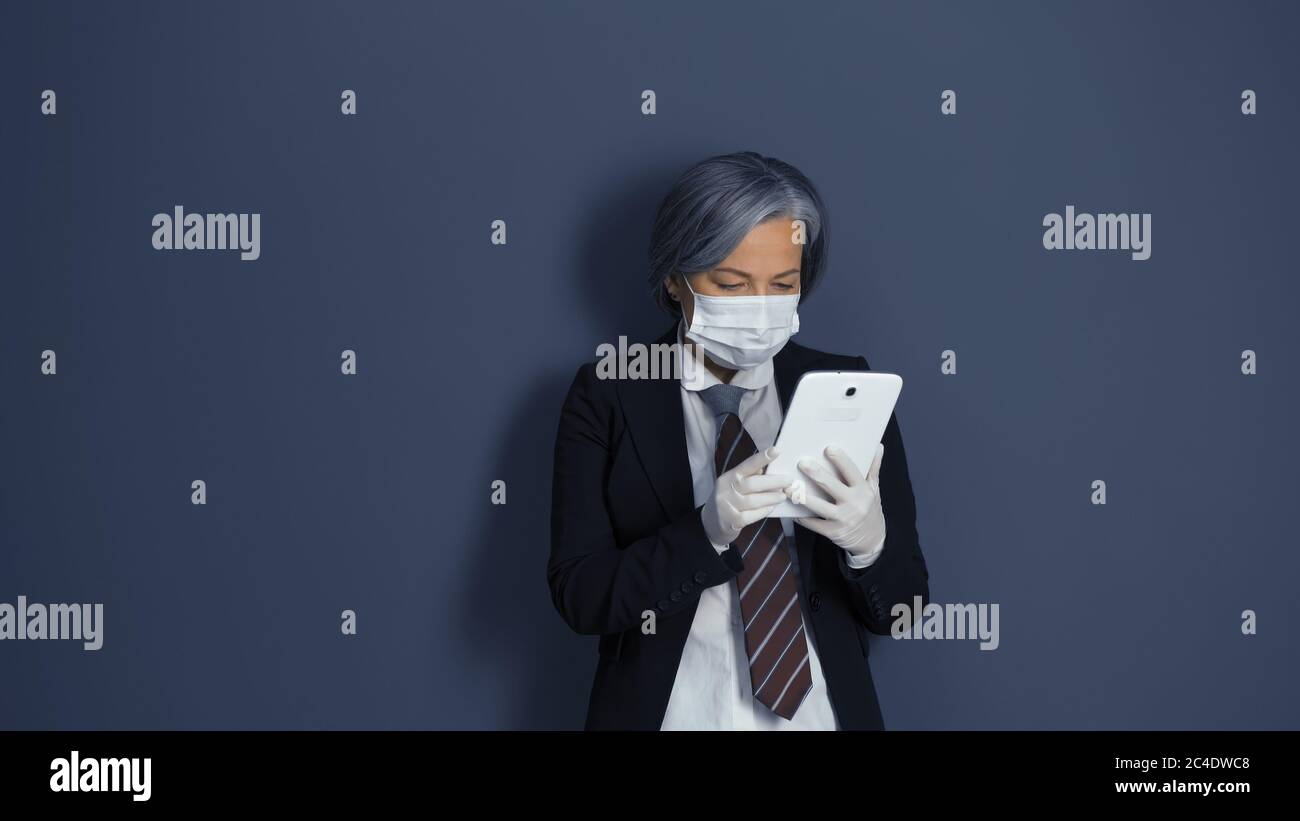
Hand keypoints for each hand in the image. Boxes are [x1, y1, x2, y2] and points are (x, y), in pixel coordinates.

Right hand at [700, 447, 792, 546]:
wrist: (710, 524)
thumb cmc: (728, 501)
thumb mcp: (733, 486)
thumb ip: (747, 477)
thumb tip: (766, 467)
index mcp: (728, 478)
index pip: (746, 465)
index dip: (761, 458)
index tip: (776, 451)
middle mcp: (725, 490)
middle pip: (752, 483)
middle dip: (773, 482)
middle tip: (789, 480)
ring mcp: (728, 506)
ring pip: (754, 500)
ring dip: (771, 498)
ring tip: (783, 496)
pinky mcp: (732, 521)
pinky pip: (752, 515)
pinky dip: (764, 511)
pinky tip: (771, 508)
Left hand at [794, 443, 885, 560]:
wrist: (873, 540)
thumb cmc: (870, 509)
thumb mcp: (874, 489)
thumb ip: (873, 468)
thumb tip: (877, 447)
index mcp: (863, 490)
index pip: (852, 472)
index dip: (841, 460)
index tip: (829, 448)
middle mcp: (854, 504)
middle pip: (832, 486)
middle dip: (816, 474)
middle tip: (802, 463)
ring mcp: (843, 519)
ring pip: (819, 506)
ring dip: (803, 497)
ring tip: (788, 488)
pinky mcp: (833, 532)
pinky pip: (814, 524)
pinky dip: (802, 518)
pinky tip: (791, 510)